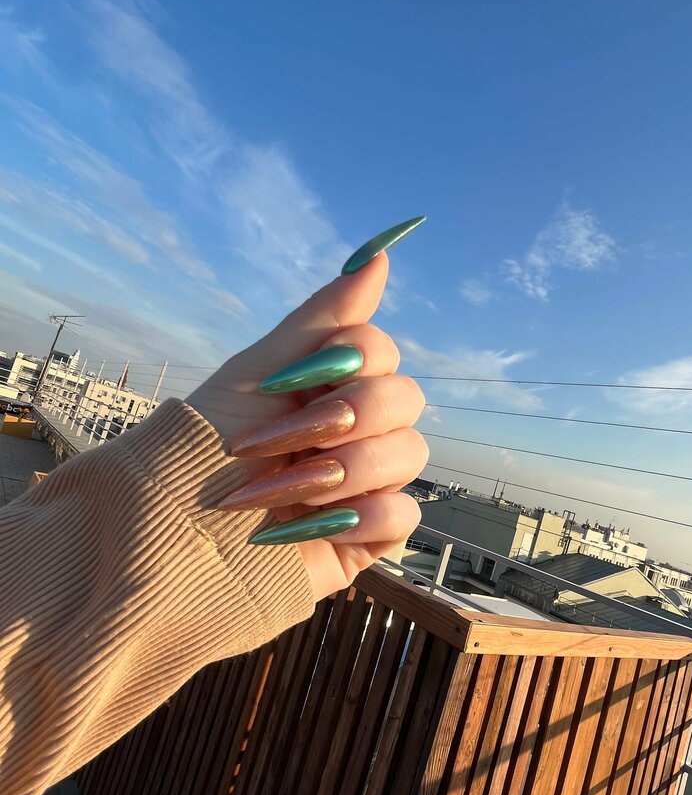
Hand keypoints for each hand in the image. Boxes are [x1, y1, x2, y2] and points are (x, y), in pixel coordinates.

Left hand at [186, 252, 427, 601]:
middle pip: (405, 399)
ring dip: (345, 471)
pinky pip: (404, 515)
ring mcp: (364, 481)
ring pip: (411, 454)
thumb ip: (322, 318)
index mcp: (326, 385)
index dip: (345, 366)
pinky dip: (362, 518)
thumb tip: (380, 253)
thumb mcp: (256, 374)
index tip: (282, 389)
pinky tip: (316, 527)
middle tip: (278, 446)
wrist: (177, 540)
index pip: (380, 352)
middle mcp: (352, 428)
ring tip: (287, 493)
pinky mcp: (367, 534)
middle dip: (343, 420)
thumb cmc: (203, 451)